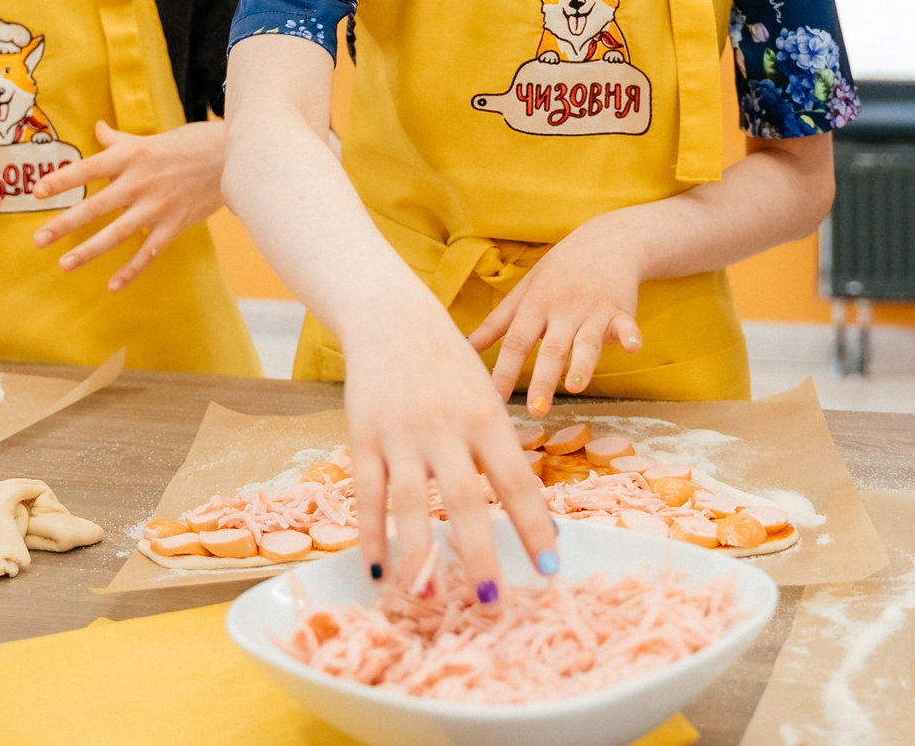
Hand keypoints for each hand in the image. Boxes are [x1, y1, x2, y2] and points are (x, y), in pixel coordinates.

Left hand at [30, 120, 225, 289]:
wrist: (234, 158)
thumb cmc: (189, 144)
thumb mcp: (150, 139)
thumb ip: (118, 140)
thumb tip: (96, 127)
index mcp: (131, 157)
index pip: (88, 168)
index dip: (62, 180)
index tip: (37, 191)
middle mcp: (140, 183)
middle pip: (96, 206)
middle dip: (65, 223)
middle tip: (38, 239)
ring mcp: (157, 207)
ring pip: (117, 233)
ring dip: (89, 250)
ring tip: (64, 264)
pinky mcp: (175, 225)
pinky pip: (148, 252)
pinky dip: (131, 270)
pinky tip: (112, 286)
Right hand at [343, 298, 560, 596]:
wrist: (389, 315)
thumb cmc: (447, 363)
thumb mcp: (484, 395)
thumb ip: (499, 448)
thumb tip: (528, 509)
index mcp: (485, 418)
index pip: (516, 481)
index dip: (533, 526)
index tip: (549, 568)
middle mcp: (446, 428)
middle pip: (466, 500)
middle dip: (480, 552)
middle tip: (492, 599)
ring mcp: (402, 434)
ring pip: (412, 504)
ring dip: (421, 555)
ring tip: (428, 599)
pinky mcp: (364, 437)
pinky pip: (368, 494)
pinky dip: (373, 536)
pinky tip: (379, 572)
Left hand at [467, 214, 647, 417]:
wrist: (605, 241)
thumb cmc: (558, 271)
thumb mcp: (524, 292)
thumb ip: (497, 324)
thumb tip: (463, 347)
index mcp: (535, 306)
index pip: (516, 342)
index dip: (504, 371)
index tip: (493, 399)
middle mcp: (563, 310)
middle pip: (551, 348)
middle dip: (542, 379)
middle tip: (535, 410)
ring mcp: (592, 310)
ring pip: (586, 341)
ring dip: (582, 364)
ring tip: (574, 386)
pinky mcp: (620, 311)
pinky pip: (626, 326)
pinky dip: (630, 336)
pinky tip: (633, 347)